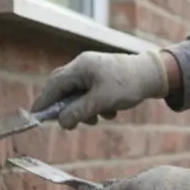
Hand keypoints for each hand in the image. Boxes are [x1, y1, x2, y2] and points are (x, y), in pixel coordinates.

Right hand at [32, 50, 170, 129]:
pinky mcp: (101, 76)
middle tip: (71, 124)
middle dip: (67, 108)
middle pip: (62, 89)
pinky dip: (94, 105)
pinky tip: (109, 111)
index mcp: (80, 67)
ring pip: (76, 93)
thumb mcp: (101, 102)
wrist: (154, 75)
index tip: (35, 117)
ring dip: (84, 109)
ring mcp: (91, 70)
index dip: (43, 102)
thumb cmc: (128, 85)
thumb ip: (79, 112)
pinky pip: (89, 93)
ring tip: (99, 118)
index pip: (53, 86)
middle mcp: (82, 66)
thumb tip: (61, 122)